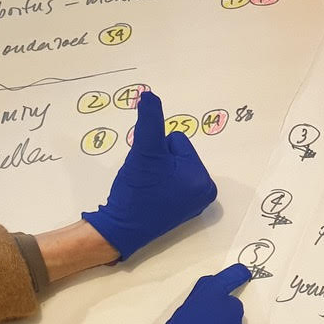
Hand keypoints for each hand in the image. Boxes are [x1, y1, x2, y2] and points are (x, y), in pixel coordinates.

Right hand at [82, 90, 216, 259]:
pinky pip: (166, 180)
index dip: (156, 151)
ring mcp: (192, 203)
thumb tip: (149, 95)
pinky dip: (154, 182)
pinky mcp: (178, 209)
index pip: (177, 141)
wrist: (118, 228)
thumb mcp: (144, 151)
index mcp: (203, 179)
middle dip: (156, 161)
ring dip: (153, 170)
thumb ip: (150, 121)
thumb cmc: (136, 191)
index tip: (150, 172)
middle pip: (174, 153)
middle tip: (146, 180)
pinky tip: (148, 195)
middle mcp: (204, 192)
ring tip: (146, 188)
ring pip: (168, 165)